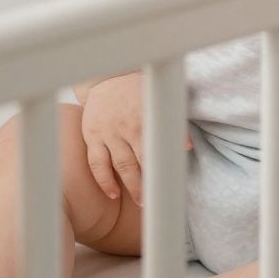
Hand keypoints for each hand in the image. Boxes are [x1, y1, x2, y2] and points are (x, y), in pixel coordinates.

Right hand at [79, 74, 191, 204]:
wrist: (105, 75)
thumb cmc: (137, 88)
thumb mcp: (158, 98)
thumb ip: (172, 120)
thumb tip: (186, 146)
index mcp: (145, 116)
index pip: (157, 148)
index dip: (164, 168)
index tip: (171, 185)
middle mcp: (126, 126)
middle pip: (139, 162)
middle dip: (148, 184)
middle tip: (158, 202)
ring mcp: (107, 132)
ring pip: (120, 165)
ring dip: (131, 186)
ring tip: (142, 202)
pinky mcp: (92, 135)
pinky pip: (97, 163)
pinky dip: (104, 180)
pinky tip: (113, 193)